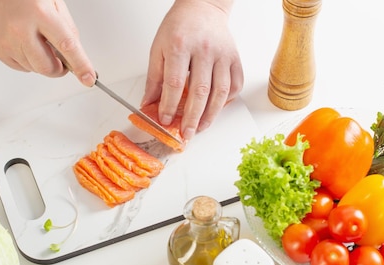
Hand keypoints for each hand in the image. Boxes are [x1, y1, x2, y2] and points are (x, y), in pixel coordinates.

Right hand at [0, 0, 95, 86]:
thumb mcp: (54, 3)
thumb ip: (68, 29)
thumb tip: (77, 56)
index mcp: (40, 14)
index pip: (66, 45)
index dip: (81, 65)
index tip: (89, 79)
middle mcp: (22, 29)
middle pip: (49, 67)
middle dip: (60, 69)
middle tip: (62, 60)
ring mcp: (8, 42)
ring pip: (36, 70)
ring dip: (44, 63)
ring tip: (39, 43)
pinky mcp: (0, 52)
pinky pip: (23, 69)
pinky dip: (30, 62)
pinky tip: (27, 45)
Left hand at [142, 0, 243, 140]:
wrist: (203, 7)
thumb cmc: (180, 26)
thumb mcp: (158, 47)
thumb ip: (154, 77)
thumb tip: (149, 104)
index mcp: (180, 45)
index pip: (175, 83)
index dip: (170, 105)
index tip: (165, 120)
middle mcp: (204, 50)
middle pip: (200, 92)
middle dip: (192, 118)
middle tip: (186, 133)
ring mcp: (223, 55)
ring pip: (220, 92)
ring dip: (210, 115)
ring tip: (201, 127)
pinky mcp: (235, 58)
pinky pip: (235, 85)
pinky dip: (226, 101)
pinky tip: (216, 109)